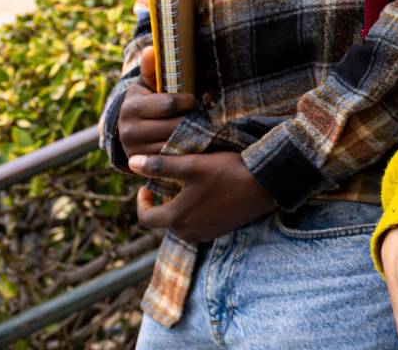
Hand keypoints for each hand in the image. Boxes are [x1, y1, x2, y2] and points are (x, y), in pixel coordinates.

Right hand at [116, 46, 198, 159]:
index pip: (169, 105)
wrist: (132, 129)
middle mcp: (128, 132)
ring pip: (174, 144)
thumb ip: (152, 67)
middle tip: (202, 116)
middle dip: (191, 120)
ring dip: (191, 137)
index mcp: (130, 107)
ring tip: (200, 129)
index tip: (193, 99)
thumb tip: (151, 49)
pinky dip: (185, 153)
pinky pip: (172, 160)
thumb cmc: (148, 100)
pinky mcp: (144, 167)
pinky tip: (194, 144)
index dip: (187, 101)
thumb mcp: (148, 83)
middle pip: (174, 126)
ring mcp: (136, 152)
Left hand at [128, 151, 277, 242]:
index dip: (141, 200)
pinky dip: (196, 211)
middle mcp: (188, 233)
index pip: (145, 217)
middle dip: (163, 201)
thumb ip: (160, 166)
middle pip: (164, 220)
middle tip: (170, 180)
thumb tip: (131, 162)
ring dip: (179, 206)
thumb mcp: (192, 165)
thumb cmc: (228, 173)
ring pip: (181, 222)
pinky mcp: (220, 232)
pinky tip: (208, 193)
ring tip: (189, 185)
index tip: (147, 184)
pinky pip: (198, 224)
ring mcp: (205, 235)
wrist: (266, 185)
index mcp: (176, 219)